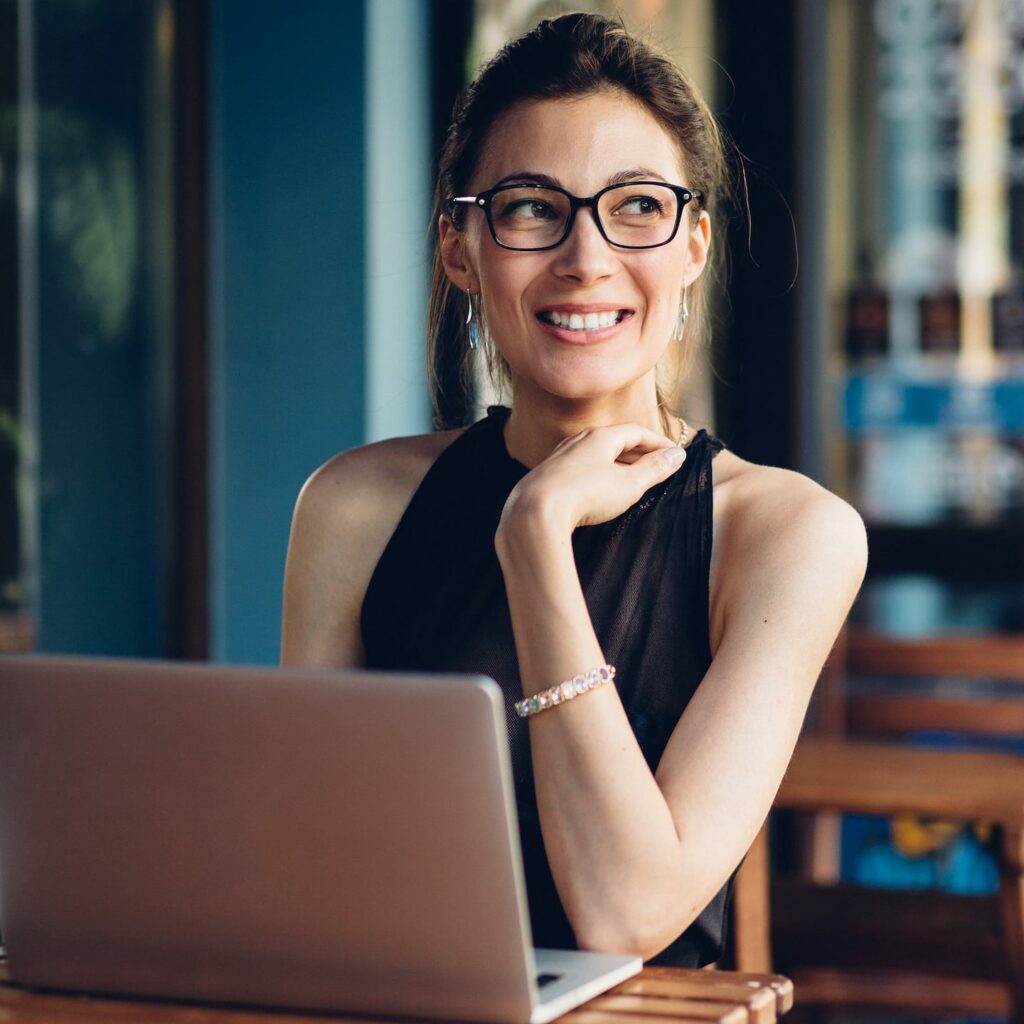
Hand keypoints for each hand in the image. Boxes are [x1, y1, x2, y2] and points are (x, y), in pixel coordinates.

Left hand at [499, 423, 685, 537]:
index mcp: (600, 437)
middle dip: (639, 452)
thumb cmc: (586, 495)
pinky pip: (579, 469)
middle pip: (615, 440)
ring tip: (633, 478)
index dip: (657, 442)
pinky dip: (597, 474)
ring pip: (595, 454)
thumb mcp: (629, 484)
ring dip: (617, 463)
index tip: (674, 453)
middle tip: (658, 465)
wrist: (535, 512)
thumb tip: (677, 455)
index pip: (636, 432)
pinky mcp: (547, 476)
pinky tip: (599, 490)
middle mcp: (578, 441)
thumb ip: (655, 469)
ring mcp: (560, 457)